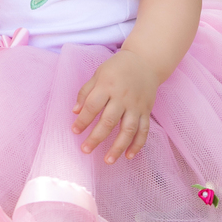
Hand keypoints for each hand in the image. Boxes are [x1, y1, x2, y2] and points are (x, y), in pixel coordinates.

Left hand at [71, 49, 160, 163]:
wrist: (144, 61)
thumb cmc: (116, 68)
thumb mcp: (98, 74)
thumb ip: (86, 92)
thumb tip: (75, 112)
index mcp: (107, 86)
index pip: (92, 106)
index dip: (83, 120)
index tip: (75, 131)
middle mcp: (122, 97)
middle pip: (109, 121)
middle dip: (96, 138)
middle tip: (85, 150)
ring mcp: (136, 105)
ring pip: (128, 129)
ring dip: (118, 146)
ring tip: (108, 160)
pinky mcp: (146, 111)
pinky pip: (144, 130)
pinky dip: (138, 144)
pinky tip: (129, 156)